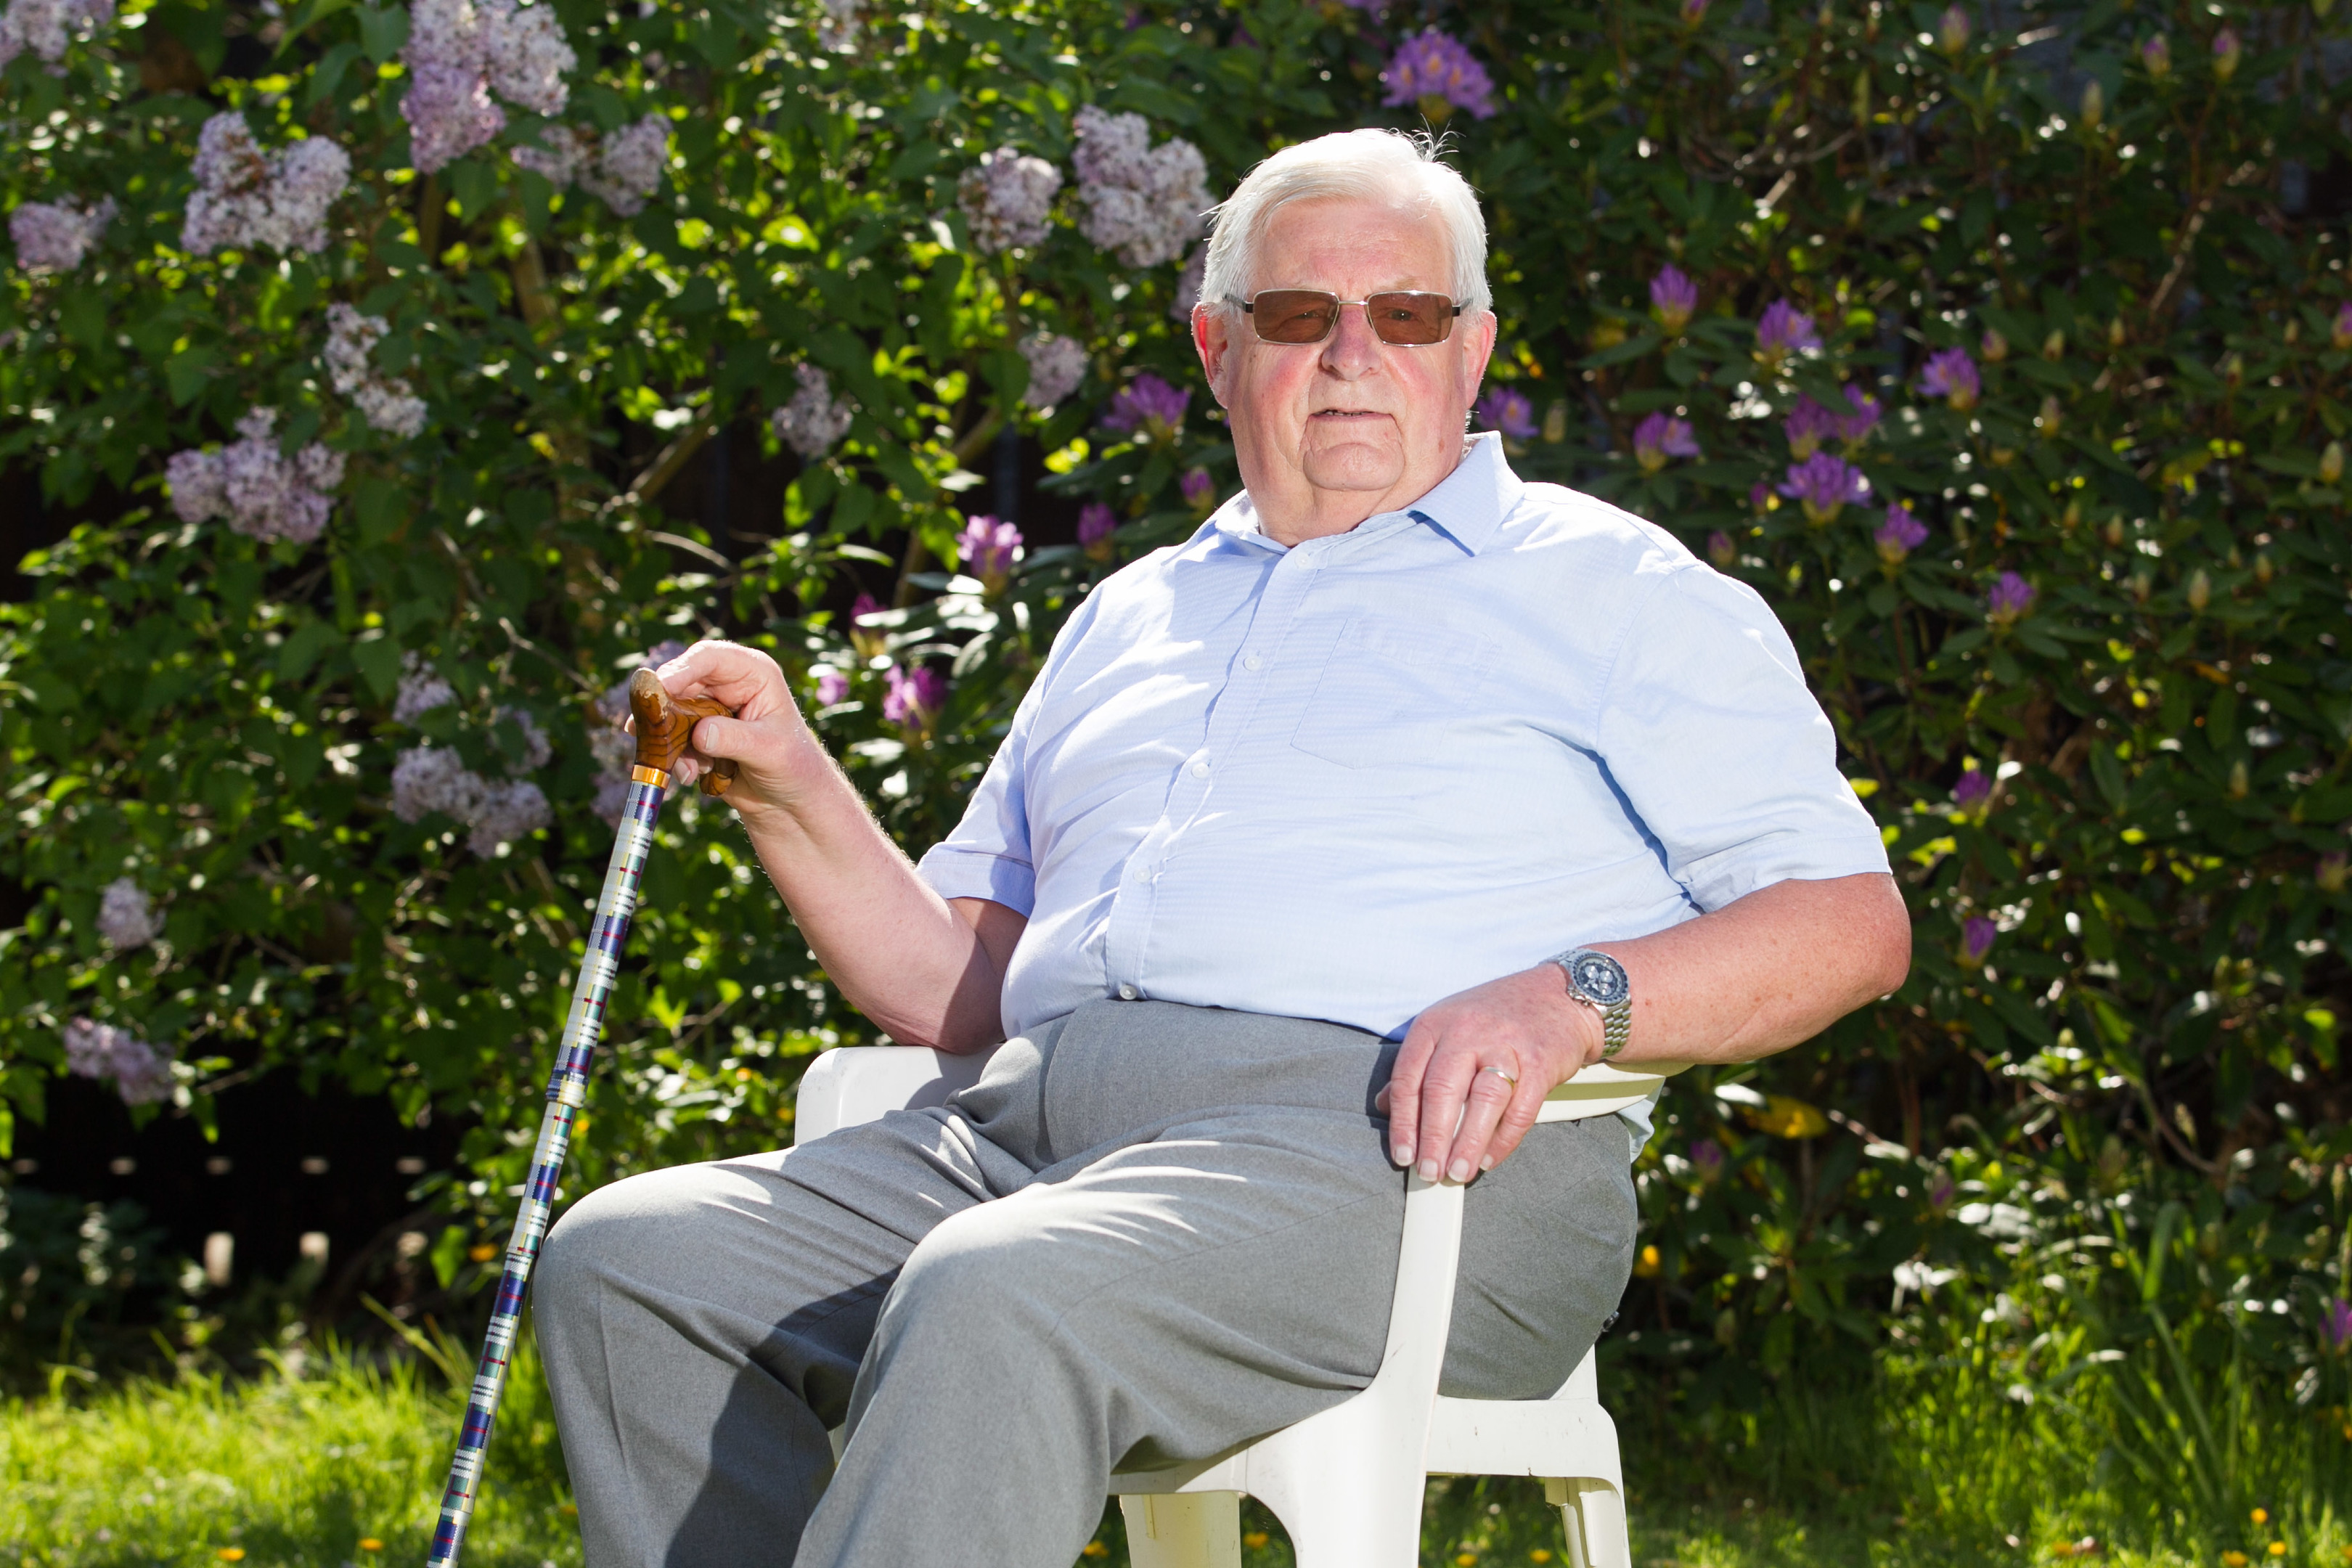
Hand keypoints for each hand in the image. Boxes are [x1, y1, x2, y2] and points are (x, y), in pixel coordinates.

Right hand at [645, 641, 828, 822]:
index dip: (681, 669)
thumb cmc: (794, 766)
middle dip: (664, 708)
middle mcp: (726, 685)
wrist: (789, 800)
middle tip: (643, 728)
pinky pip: (670, 739)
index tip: (660, 688)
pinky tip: (691, 776)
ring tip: (685, 768)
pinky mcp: (695, 735)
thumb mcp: (770, 751)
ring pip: (670, 712)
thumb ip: (735, 739)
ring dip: (668, 739)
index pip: (710, 658)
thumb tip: (700, 733)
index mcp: (752, 673)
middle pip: (680, 682)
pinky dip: (673, 757)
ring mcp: (708, 709)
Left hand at [1376, 964, 1600, 1183]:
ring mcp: (1505, 1045)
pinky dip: (1504, 1138)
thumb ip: (1417, 1066)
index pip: (1408, 1077)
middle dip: (1432, 1138)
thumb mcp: (1446, 1027)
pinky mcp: (1540, 1062)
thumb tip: (1385, 1106)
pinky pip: (1520, 1108)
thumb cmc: (1496, 1016)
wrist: (1558, 995)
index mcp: (1436, 1024)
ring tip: (1458, 1172)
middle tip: (1428, 1172)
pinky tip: (1490, 1158)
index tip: (1402, 1155)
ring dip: (1468, 1142)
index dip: (1403, 1122)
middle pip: (1441, 1089)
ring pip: (1482, 1099)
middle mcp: (1466, 1031)